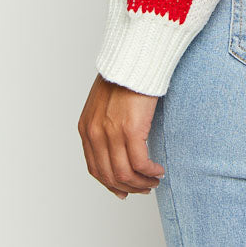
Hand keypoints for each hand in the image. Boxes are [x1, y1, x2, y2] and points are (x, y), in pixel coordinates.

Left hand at [78, 72, 165, 199]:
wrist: (134, 56)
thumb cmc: (123, 74)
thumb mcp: (103, 102)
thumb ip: (103, 124)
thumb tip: (115, 145)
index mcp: (86, 128)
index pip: (95, 168)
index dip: (110, 184)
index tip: (122, 190)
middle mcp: (95, 134)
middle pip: (109, 175)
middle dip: (127, 187)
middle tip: (142, 189)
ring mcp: (112, 133)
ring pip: (125, 174)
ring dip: (141, 183)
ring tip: (153, 181)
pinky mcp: (132, 130)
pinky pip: (140, 164)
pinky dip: (150, 172)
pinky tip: (158, 170)